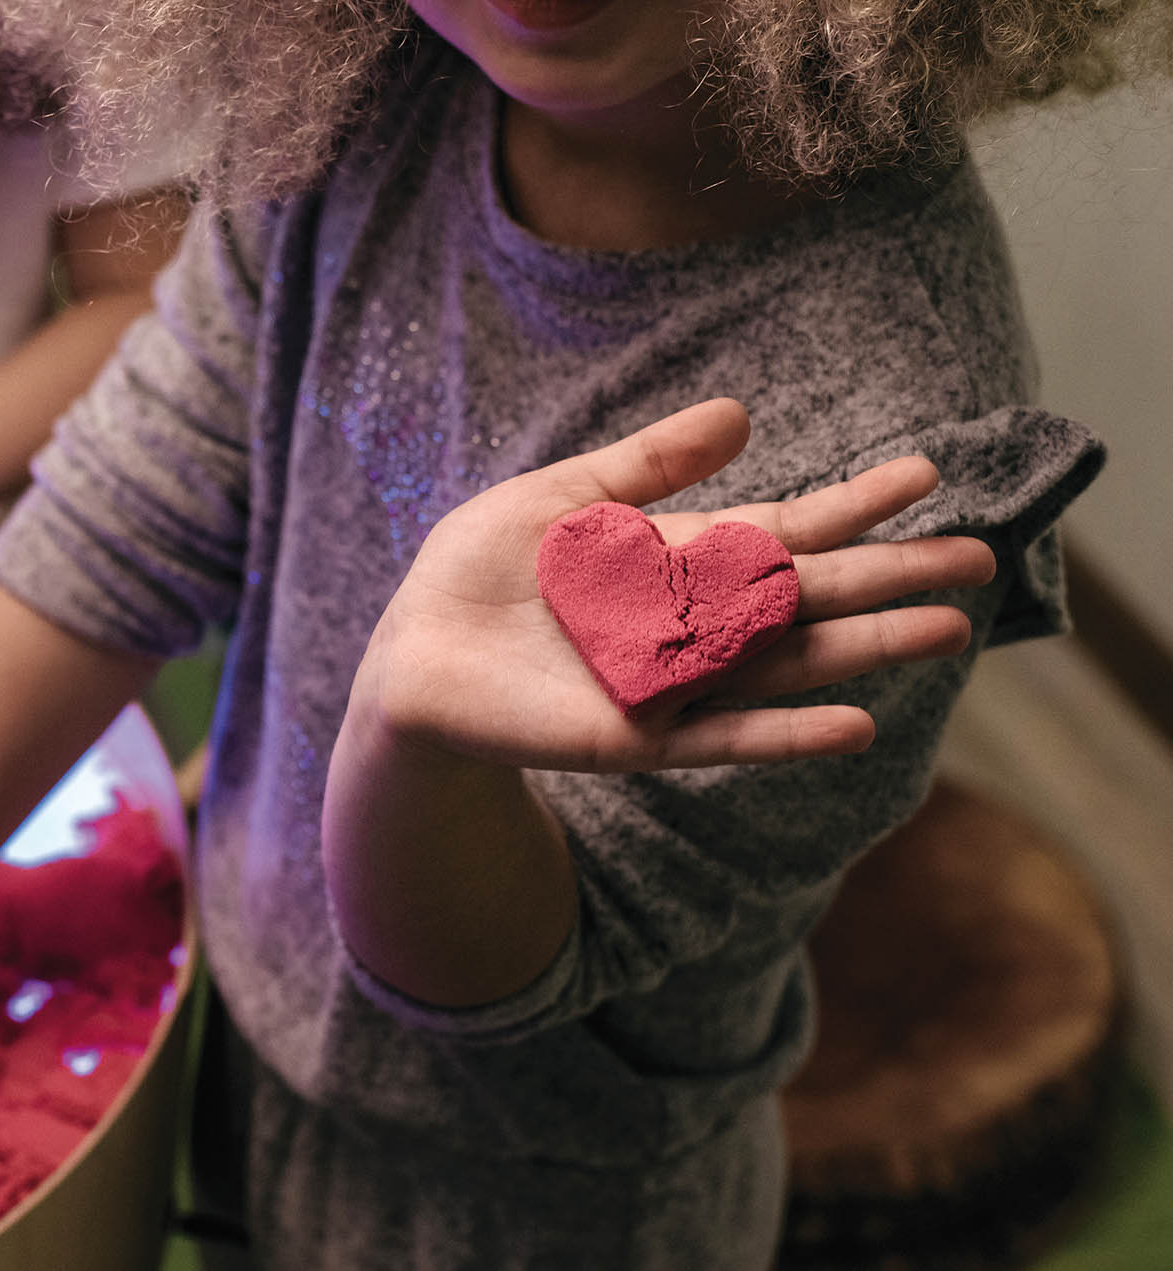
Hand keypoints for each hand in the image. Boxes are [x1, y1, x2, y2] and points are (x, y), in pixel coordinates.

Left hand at [359, 398, 998, 771]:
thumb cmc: (477, 573)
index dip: (851, 505)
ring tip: (947, 631)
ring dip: (865, 650)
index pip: (784, 528)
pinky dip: (785, 732)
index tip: (924, 477)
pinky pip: (724, 738)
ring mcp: (673, 682)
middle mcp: (691, 622)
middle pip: (809, 595)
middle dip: (890, 575)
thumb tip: (742, 413)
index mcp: (675, 559)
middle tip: (979, 557)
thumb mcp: (561, 497)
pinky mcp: (638, 737)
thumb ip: (647, 464)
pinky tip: (855, 724)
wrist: (412, 656)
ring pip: (788, 665)